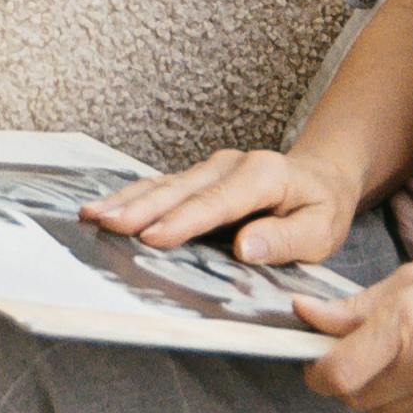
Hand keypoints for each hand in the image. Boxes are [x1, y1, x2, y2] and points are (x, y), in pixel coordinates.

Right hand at [85, 141, 362, 267]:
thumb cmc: (319, 210)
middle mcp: (231, 165)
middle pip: (182, 189)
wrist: (320, 179)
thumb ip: (285, 240)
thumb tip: (244, 247)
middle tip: (106, 225)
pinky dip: (131, 199)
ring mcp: (211, 168)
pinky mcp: (197, 178)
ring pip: (164, 186)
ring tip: (92, 217)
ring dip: (127, 201)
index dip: (184, 220)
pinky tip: (103, 208)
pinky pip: (161, 188)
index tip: (152, 237)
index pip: (219, 202)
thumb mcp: (320, 232)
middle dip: (142, 208)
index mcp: (264, 176)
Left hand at [291, 250, 412, 412]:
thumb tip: (306, 315)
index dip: (317, 371)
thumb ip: (356, 307)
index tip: (320, 361)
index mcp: (409, 322)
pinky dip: (406, 410)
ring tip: (407, 363)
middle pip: (353, 398)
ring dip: (378, 396)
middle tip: (367, 356)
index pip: (335, 372)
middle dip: (348, 380)